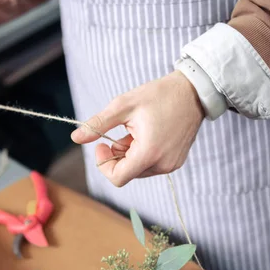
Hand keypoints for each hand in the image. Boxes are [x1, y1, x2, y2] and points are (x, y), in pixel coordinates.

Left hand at [71, 70, 204, 186]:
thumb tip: (75, 137)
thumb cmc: (158, 95)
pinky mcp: (176, 161)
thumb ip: (98, 124)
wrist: (193, 91)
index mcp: (149, 153)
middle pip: (127, 173)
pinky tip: (147, 134)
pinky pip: (151, 165)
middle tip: (119, 133)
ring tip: (135, 131)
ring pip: (138, 170)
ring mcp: (171, 165)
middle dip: (116, 156)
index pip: (117, 178)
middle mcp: (162, 164)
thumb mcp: (123, 106)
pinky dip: (142, 154)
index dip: (103, 164)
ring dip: (129, 155)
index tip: (102, 145)